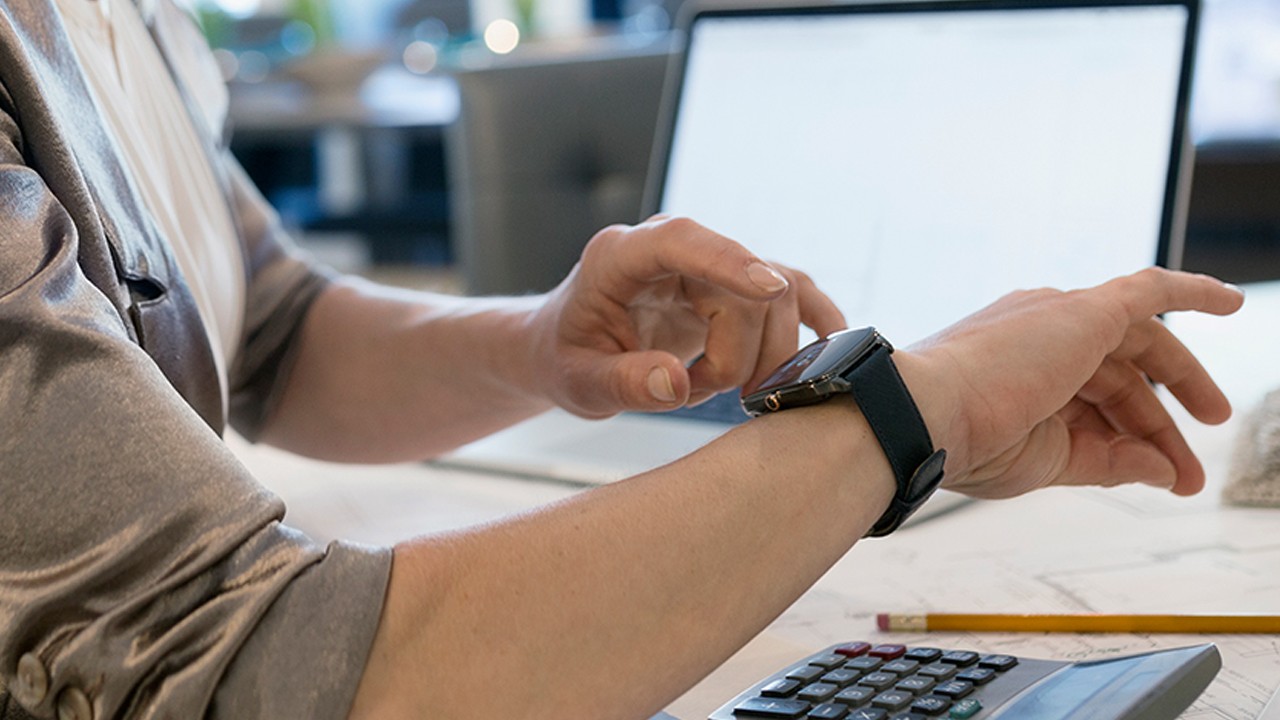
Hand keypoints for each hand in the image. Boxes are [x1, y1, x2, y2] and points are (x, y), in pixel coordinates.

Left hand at [530, 216, 845, 417]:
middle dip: (735, 356)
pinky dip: (813, 318)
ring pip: (776, 293)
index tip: (769, 289)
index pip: (681, 240)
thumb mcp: (579, 382)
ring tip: (719, 388)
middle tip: (700, 394)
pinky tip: (830, 346)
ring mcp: (707, 262)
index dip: (728, 260)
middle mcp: (669, 248)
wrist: (568, 347)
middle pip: (739, 288)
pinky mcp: (733, 284)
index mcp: (620, 255)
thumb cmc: (568, 359)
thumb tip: (674, 382)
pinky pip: (791, 289)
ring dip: (763, 354)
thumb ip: (622, 382)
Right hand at [896, 268, 1244, 498]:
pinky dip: (1191, 290)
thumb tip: (1163, 469)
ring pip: (1139, 344)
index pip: (1093, 400)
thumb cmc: (966, 440)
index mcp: (1021, 369)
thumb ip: (1109, 461)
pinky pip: (1148, 289)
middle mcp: (1040, 335)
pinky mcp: (1083, 310)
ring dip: (1181, 382)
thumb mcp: (1050, 460)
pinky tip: (1230, 303)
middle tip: (1191, 466)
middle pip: (1120, 375)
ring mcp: (1059, 317)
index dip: (1134, 439)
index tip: (1163, 476)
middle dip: (1158, 421)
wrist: (928, 414)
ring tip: (1213, 418)